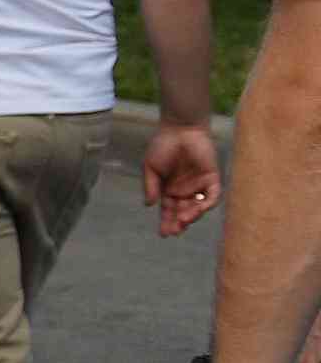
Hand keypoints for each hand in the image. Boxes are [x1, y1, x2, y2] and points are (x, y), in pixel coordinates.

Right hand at [143, 121, 222, 236]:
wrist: (180, 128)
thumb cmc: (163, 146)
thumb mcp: (151, 167)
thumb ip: (151, 186)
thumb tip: (149, 205)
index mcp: (169, 189)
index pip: (168, 210)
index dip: (166, 222)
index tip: (163, 234)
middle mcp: (185, 190)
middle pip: (183, 212)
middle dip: (179, 223)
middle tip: (174, 231)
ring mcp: (199, 185)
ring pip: (198, 207)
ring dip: (192, 216)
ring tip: (183, 220)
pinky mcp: (212, 178)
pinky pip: (212, 196)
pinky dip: (207, 204)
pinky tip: (198, 209)